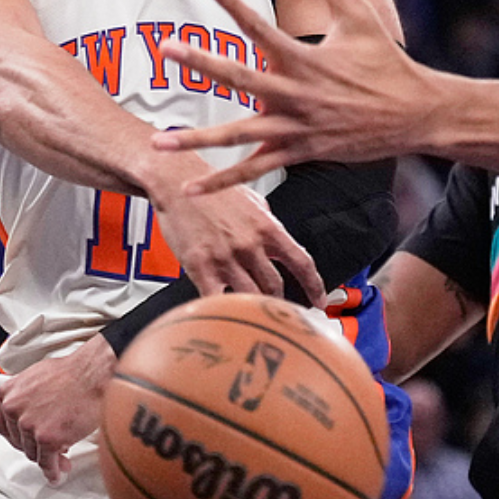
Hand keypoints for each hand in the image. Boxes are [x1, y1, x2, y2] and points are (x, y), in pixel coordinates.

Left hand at [0, 337, 116, 484]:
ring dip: (47, 459)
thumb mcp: (39, 378)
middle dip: (35, 447)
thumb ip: (27, 398)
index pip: (5, 425)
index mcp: (9, 393)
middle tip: (47, 450)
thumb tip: (32, 414)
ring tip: (59, 460)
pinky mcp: (46, 438)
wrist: (95, 373)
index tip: (26, 442)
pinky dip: (52, 470)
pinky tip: (57, 473)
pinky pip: (47, 462)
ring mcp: (29, 425)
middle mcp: (14, 409)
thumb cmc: (75, 372)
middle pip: (20, 441)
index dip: (19, 436)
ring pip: (33, 452)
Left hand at [152, 0, 435, 188]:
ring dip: (198, 141)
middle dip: (202, 63)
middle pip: (241, 78)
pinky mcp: (301, 152)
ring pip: (240, 135)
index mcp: (307, 58)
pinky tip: (191, 189)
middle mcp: (297, 93)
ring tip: (160, 142)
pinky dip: (224, 181)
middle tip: (167, 49)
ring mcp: (297, 127)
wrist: (416, 114)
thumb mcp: (360, 15)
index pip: (263, 26)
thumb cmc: (386, 62)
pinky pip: (256, 170)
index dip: (234, 3)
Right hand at [152, 179, 325, 305]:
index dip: (315, 285)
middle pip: (275, 286)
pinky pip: (215, 298)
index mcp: (267, 227)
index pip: (302, 262)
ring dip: (254, 309)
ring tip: (253, 316)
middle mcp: (250, 243)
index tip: (320, 301)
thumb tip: (279, 244)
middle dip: (280, 303)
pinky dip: (222, 310)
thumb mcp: (253, 202)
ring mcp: (226, 256)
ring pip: (249, 296)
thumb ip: (267, 226)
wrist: (178, 181)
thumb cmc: (212, 191)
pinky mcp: (200, 265)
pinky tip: (224, 315)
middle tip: (279, 313)